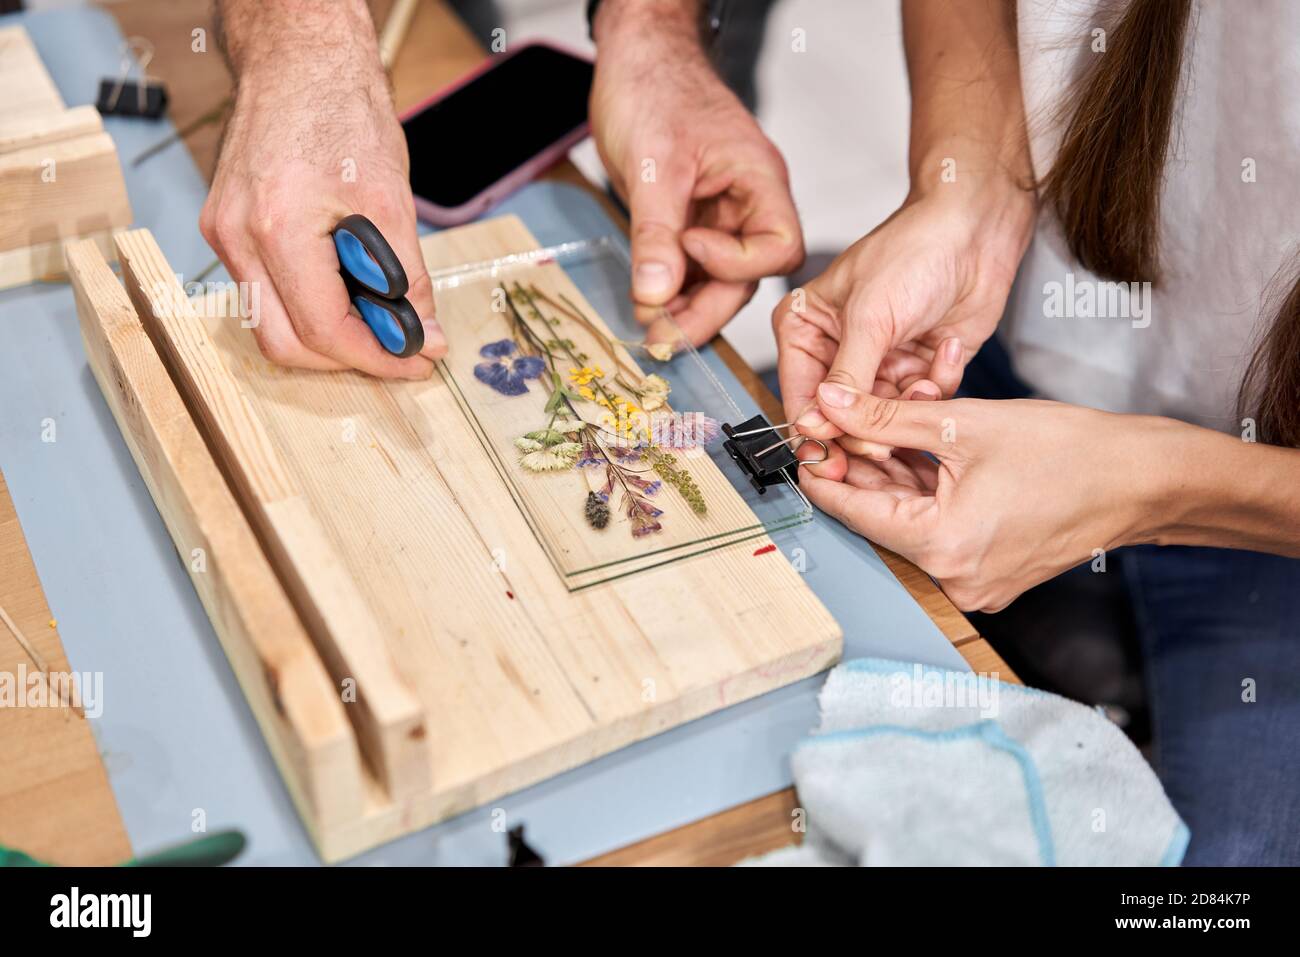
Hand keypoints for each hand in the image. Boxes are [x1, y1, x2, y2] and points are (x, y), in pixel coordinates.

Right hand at [201, 57, 443, 377]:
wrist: (298, 58)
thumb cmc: (342, 110)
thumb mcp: (391, 199)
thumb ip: (407, 277)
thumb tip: (423, 334)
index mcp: (276, 227)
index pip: (322, 330)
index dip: (375, 356)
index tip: (417, 360)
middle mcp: (235, 236)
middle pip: (284, 343)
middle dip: (346, 357)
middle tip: (399, 348)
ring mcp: (222, 233)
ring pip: (269, 322)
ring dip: (325, 333)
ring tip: (378, 314)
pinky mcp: (224, 228)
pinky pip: (262, 291)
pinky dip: (306, 303)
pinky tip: (346, 287)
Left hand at [591, 1, 802, 345]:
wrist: (634, 55)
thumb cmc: (655, 87)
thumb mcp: (653, 165)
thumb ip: (656, 235)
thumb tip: (656, 297)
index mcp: (759, 182)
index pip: (777, 248)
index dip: (736, 263)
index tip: (688, 248)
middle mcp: (746, 202)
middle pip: (744, 275)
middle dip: (704, 309)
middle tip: (662, 338)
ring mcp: (718, 211)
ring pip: (715, 276)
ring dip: (685, 306)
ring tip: (652, 332)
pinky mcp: (689, 217)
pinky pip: (689, 264)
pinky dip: (670, 287)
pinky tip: (648, 304)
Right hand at [773, 179, 1033, 458]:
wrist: (978, 230)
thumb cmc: (916, 250)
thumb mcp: (871, 317)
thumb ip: (846, 376)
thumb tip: (817, 421)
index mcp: (806, 330)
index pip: (801, 396)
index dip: (815, 433)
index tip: (830, 464)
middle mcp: (838, 351)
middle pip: (841, 417)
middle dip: (868, 429)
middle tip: (884, 446)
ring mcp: (879, 363)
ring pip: (883, 417)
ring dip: (909, 408)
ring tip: (924, 382)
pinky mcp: (917, 370)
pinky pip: (920, 405)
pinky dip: (936, 388)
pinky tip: (947, 352)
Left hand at [800, 382, 1177, 611]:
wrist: (1142, 479)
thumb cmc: (1070, 451)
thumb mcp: (964, 423)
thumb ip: (887, 416)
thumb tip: (831, 404)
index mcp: (941, 545)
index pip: (852, 510)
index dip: (821, 471)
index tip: (804, 443)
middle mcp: (953, 578)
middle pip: (879, 517)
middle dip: (858, 469)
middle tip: (839, 425)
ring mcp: (974, 582)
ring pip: (908, 522)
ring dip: (891, 480)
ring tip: (880, 431)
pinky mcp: (990, 574)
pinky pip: (938, 531)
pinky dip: (924, 496)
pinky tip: (917, 457)